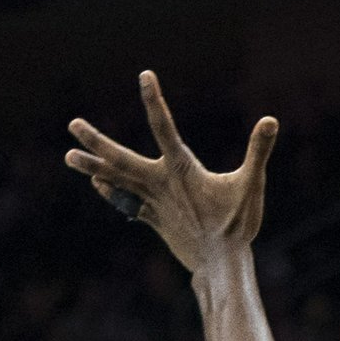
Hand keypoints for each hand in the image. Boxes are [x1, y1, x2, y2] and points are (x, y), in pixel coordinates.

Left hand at [66, 71, 274, 274]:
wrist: (219, 265)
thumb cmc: (236, 225)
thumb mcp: (251, 184)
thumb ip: (258, 151)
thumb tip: (271, 121)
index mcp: (180, 169)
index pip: (164, 126)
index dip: (153, 99)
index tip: (145, 75)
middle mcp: (159, 183)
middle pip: (120, 158)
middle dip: (95, 141)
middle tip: (72, 125)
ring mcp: (153, 203)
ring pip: (116, 180)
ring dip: (92, 167)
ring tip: (69, 156)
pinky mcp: (154, 219)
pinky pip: (126, 202)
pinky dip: (110, 190)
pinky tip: (97, 182)